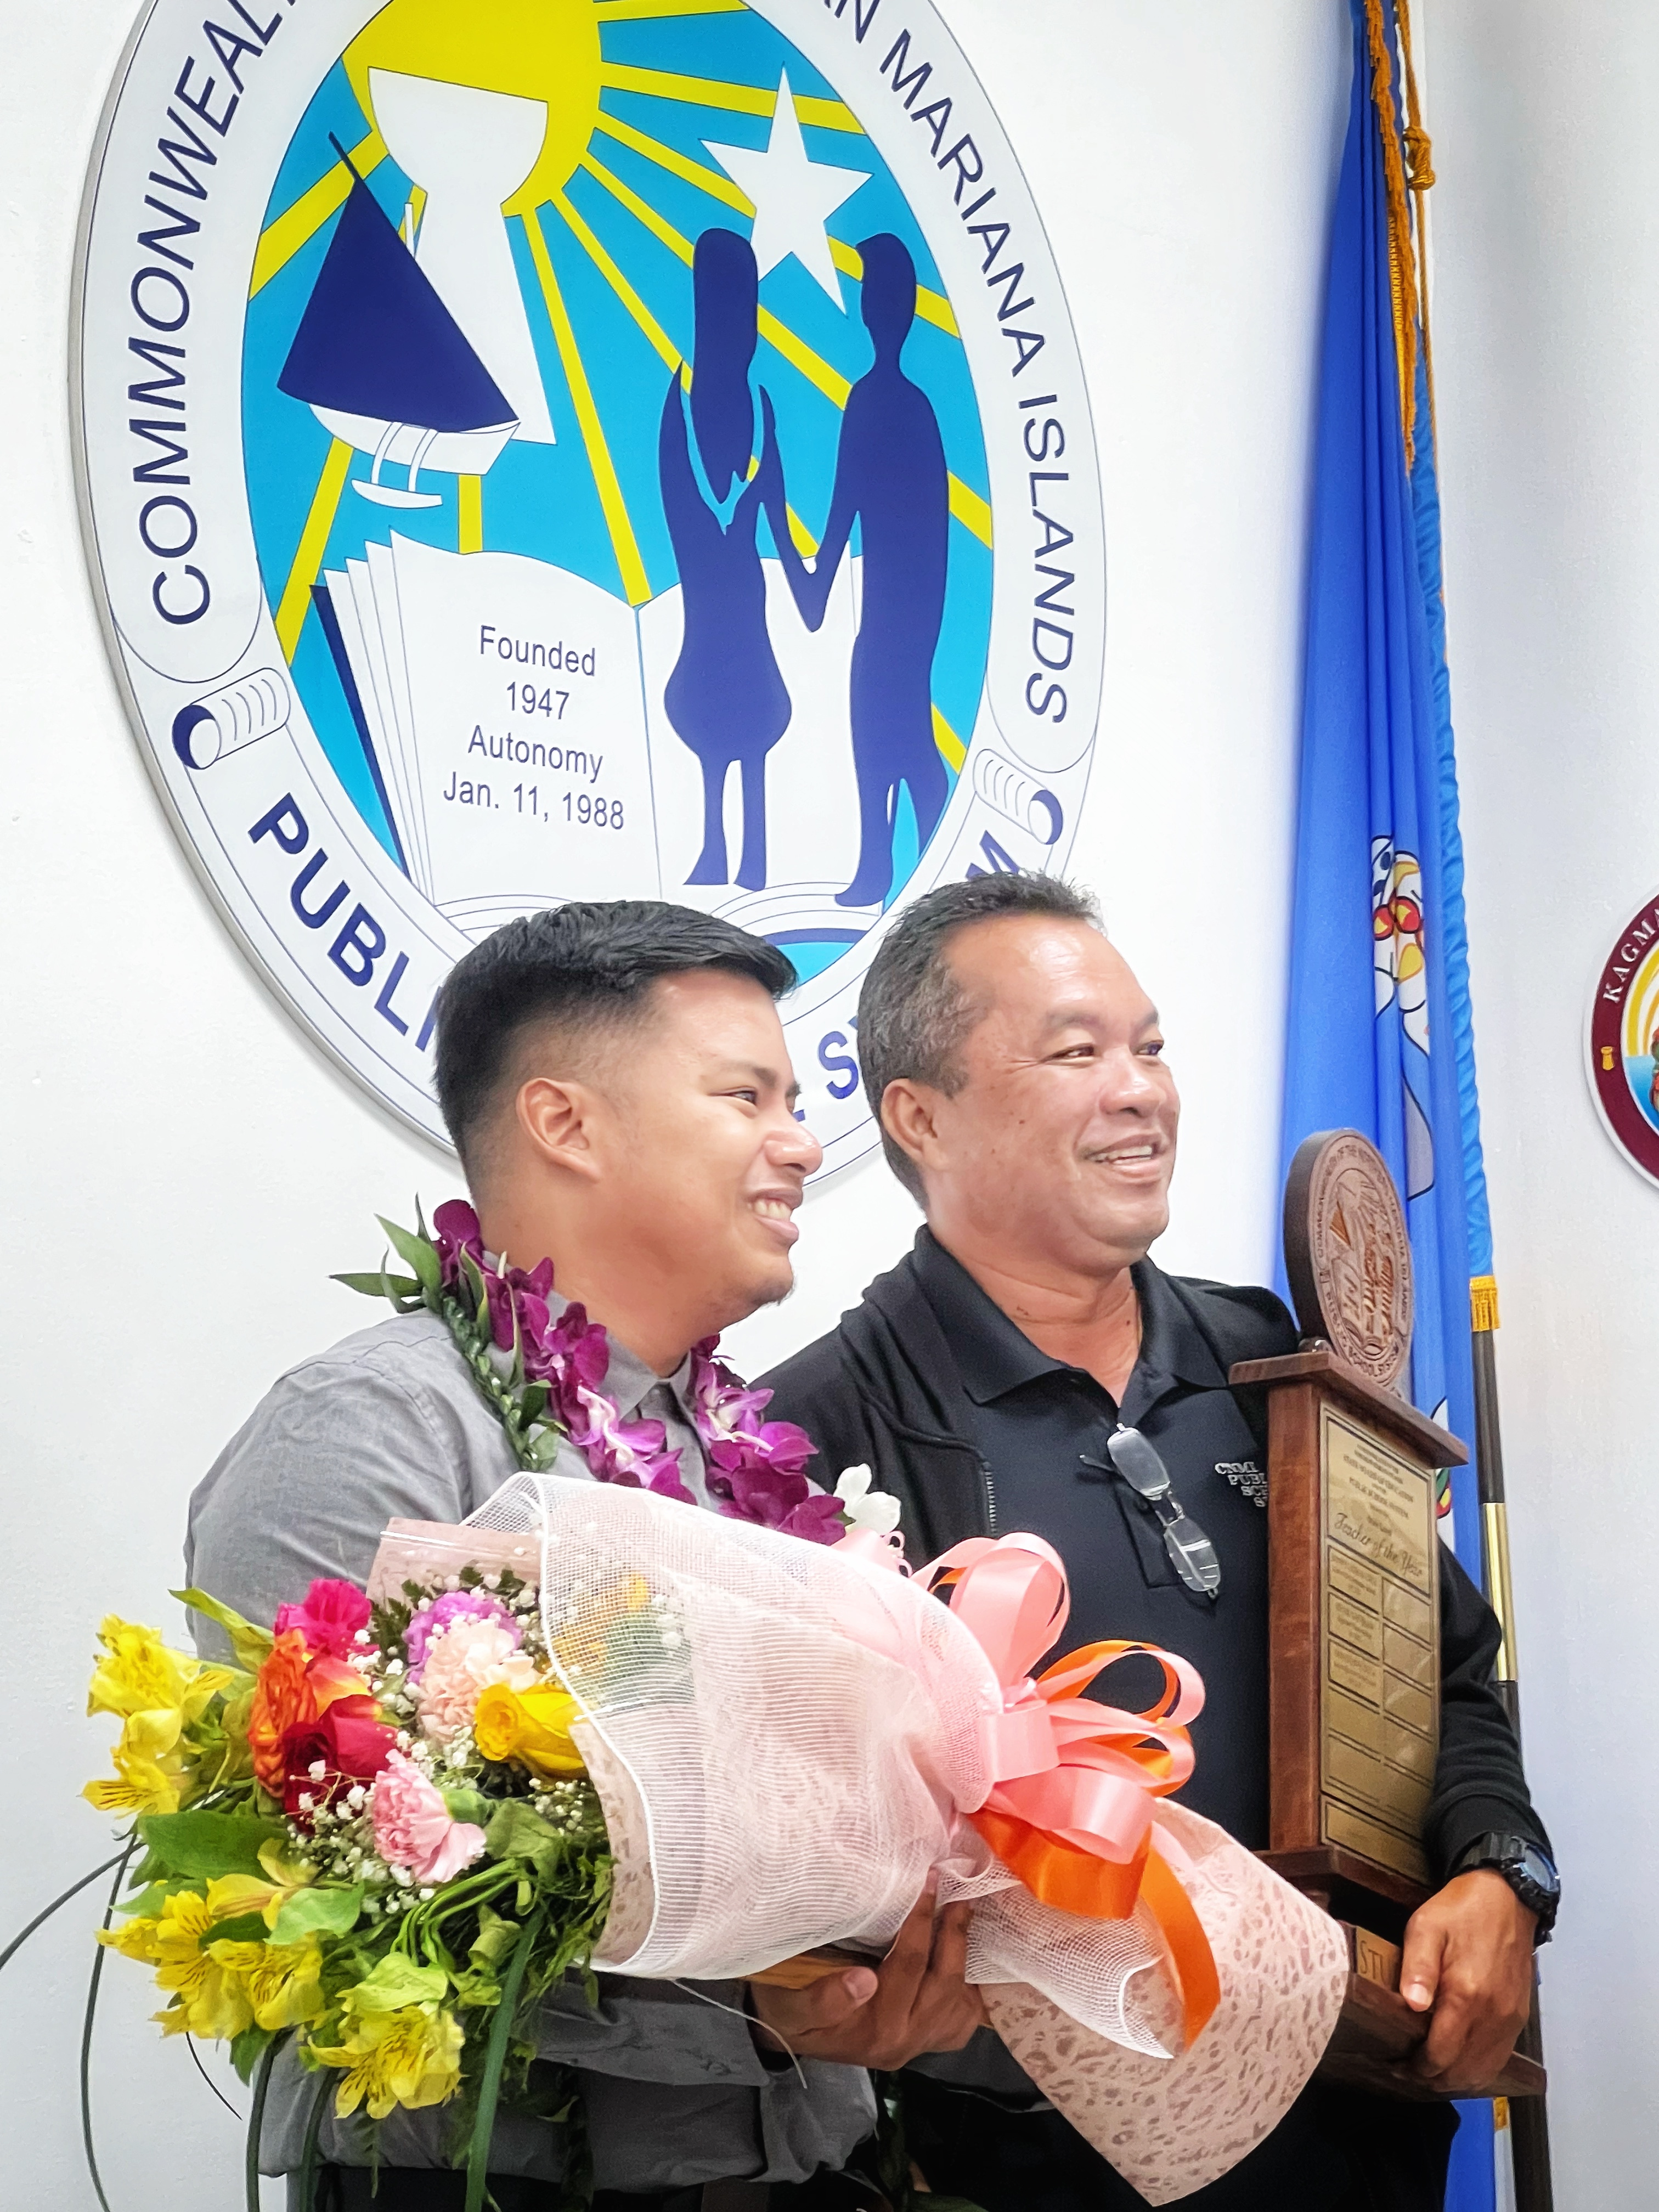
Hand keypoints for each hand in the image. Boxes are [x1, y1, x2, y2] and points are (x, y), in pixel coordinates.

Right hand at [747, 1886, 986, 2067]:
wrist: (785, 2039)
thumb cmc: (787, 2012)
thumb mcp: (790, 2006)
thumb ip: (824, 1998)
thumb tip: (863, 1979)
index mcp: (872, 2028)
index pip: (906, 1966)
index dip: (920, 1921)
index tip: (929, 1881)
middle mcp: (902, 2042)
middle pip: (943, 1983)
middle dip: (952, 1933)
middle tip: (958, 1892)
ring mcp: (916, 2045)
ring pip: (958, 2001)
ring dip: (964, 1956)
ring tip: (964, 1913)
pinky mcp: (922, 2044)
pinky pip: (961, 2021)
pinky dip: (970, 1990)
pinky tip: (968, 1960)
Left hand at [1400, 1869, 1535, 2091]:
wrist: (1506, 1897)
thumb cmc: (1461, 1910)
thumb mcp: (1427, 1927)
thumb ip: (1418, 1968)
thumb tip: (1411, 2005)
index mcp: (1467, 1994)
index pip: (1441, 2054)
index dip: (1417, 2067)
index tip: (1396, 2063)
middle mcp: (1493, 2015)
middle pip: (1462, 2071)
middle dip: (1433, 2078)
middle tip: (1407, 2069)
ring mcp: (1509, 2019)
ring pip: (1483, 2072)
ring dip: (1456, 2079)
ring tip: (1429, 2069)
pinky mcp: (1518, 2017)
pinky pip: (1498, 2058)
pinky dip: (1478, 2069)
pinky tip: (1458, 2060)